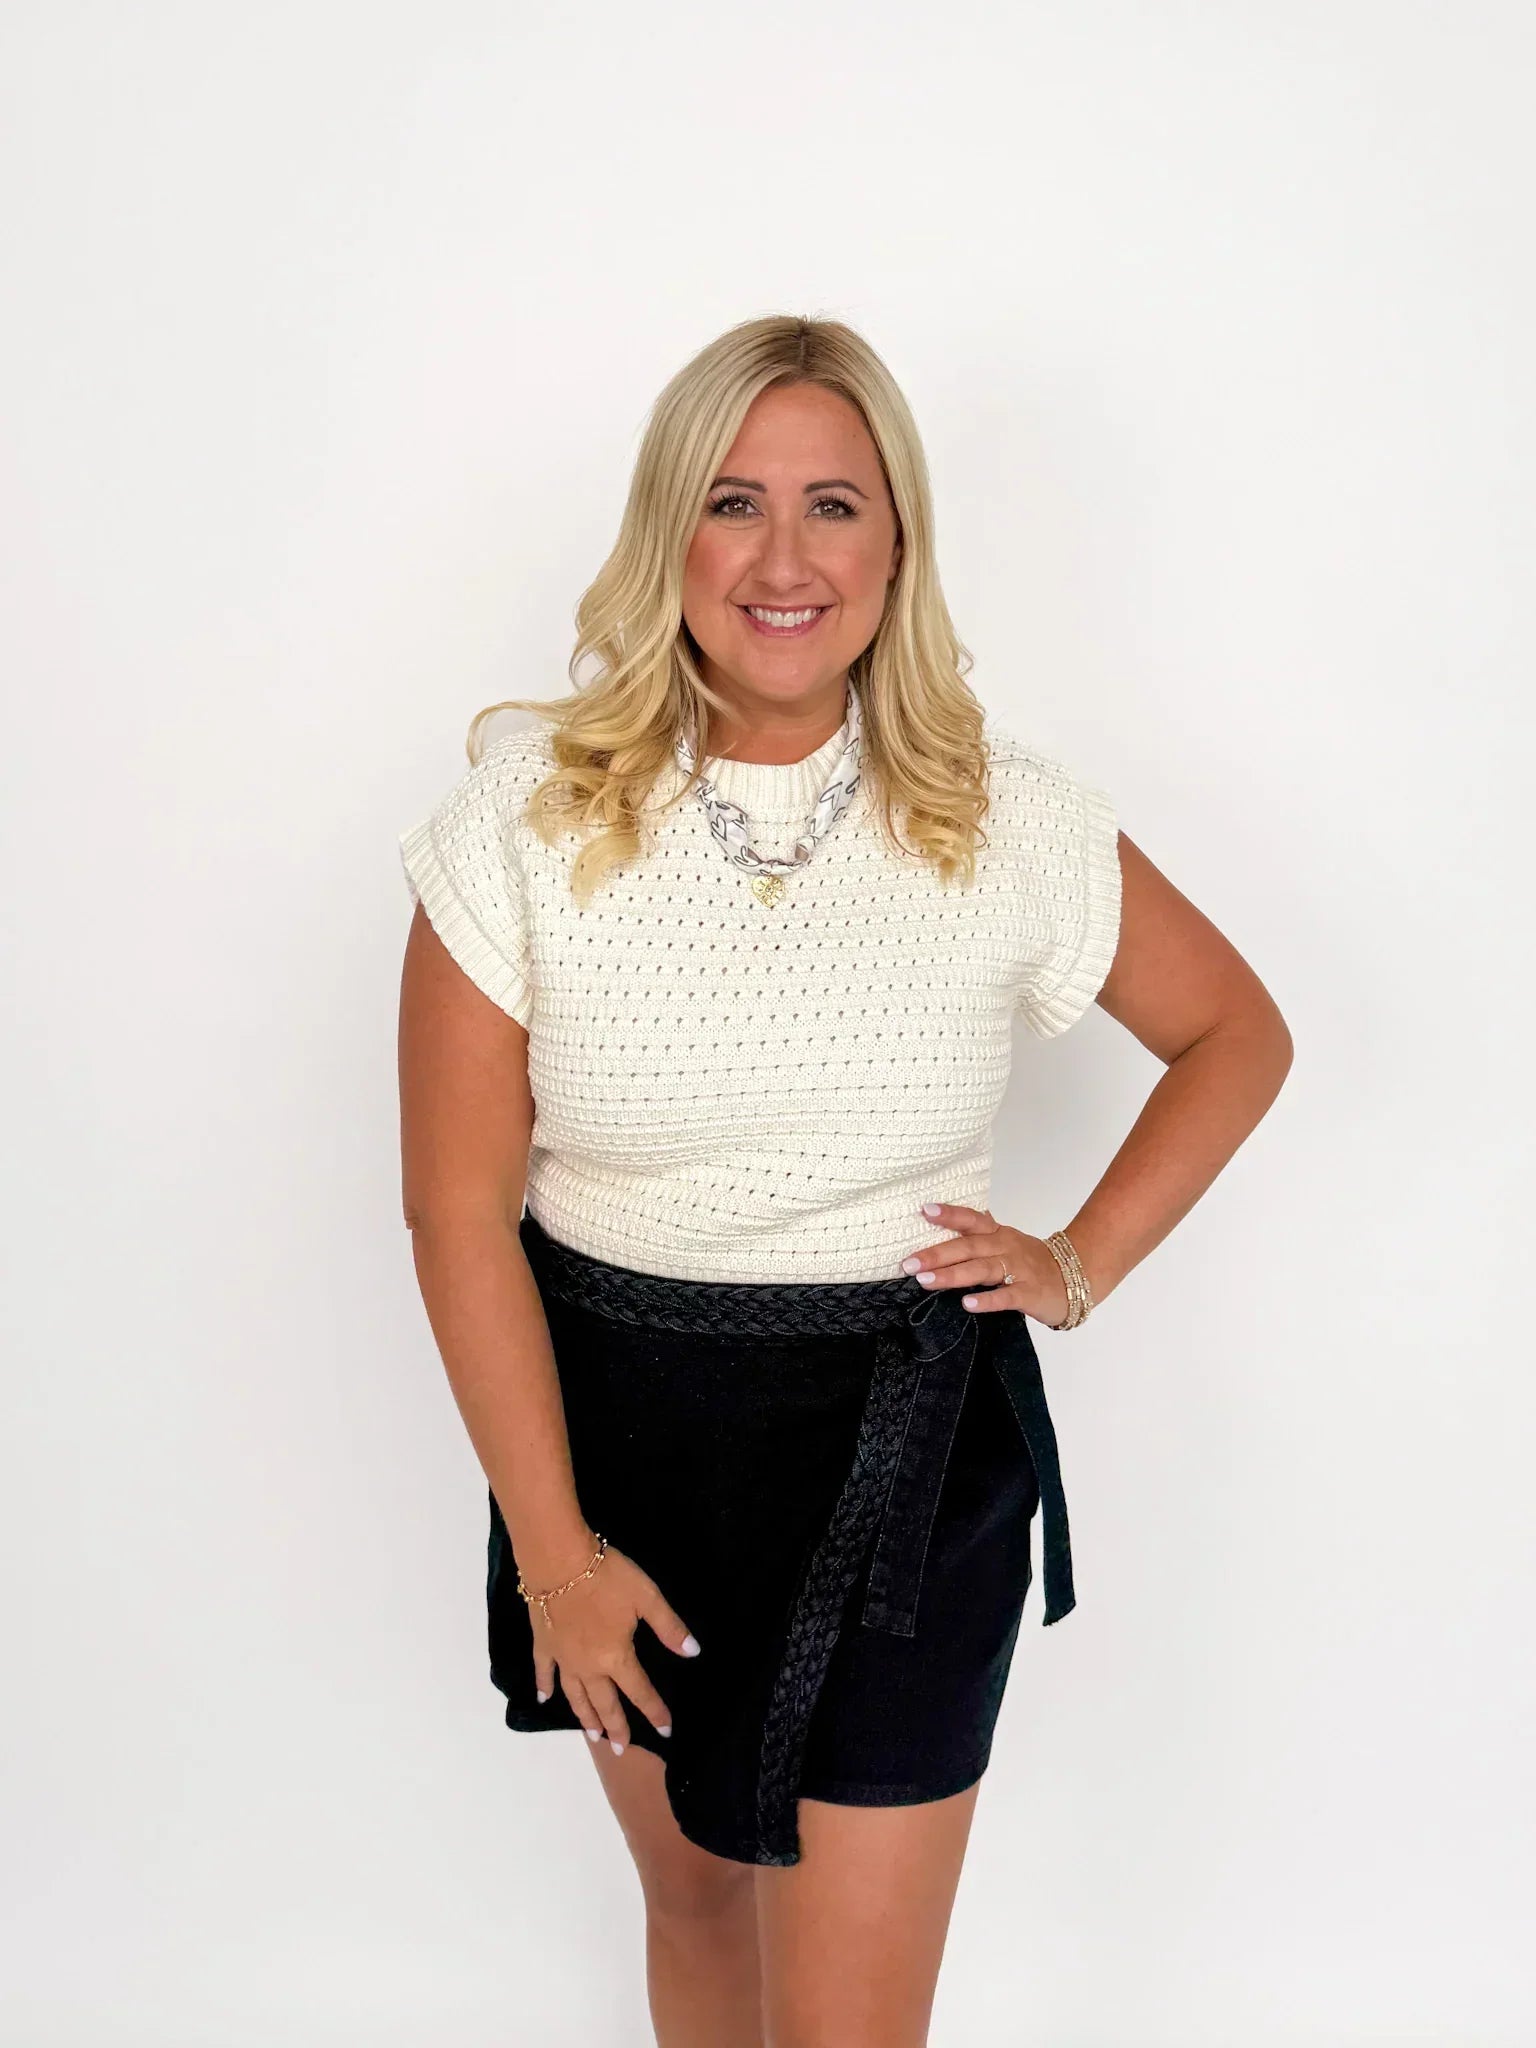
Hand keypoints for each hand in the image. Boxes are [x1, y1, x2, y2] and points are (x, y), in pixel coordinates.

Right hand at [529, 1536, 700, 1754]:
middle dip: (616, 1728)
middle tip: (622, 1750)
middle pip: (605, 1703)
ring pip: (576, 1696)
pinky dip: (545, 1687)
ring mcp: (563, 1659)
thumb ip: (669, 1628)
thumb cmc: (607, 1577)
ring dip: (585, 1717)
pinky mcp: (544, 1644)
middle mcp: (589, 1667)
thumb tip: (693, 1653)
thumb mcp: (647, 1597)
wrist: (559, 1561)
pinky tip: (545, 1699)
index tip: (666, 1730)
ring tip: (593, 1737)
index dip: (654, 1711)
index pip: (640, 1691)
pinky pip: (544, 1672)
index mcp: (616, 1657)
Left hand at [900, 1201, 1070, 1326]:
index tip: (925, 1210)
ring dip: (953, 1275)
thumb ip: (978, 1238)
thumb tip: (943, 1230)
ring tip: (926, 1281)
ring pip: (982, 1270)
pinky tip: (967, 1304)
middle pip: (969, 1247)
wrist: (1076, 1277)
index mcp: (999, 1234)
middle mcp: (1006, 1247)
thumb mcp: (1006, 1243)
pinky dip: (987, 1300)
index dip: (950, 1215)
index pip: (973, 1219)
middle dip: (936, 1254)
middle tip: (908, 1263)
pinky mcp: (1029, 1293)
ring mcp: (1019, 1270)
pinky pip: (1006, 1296)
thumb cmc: (1032, 1262)